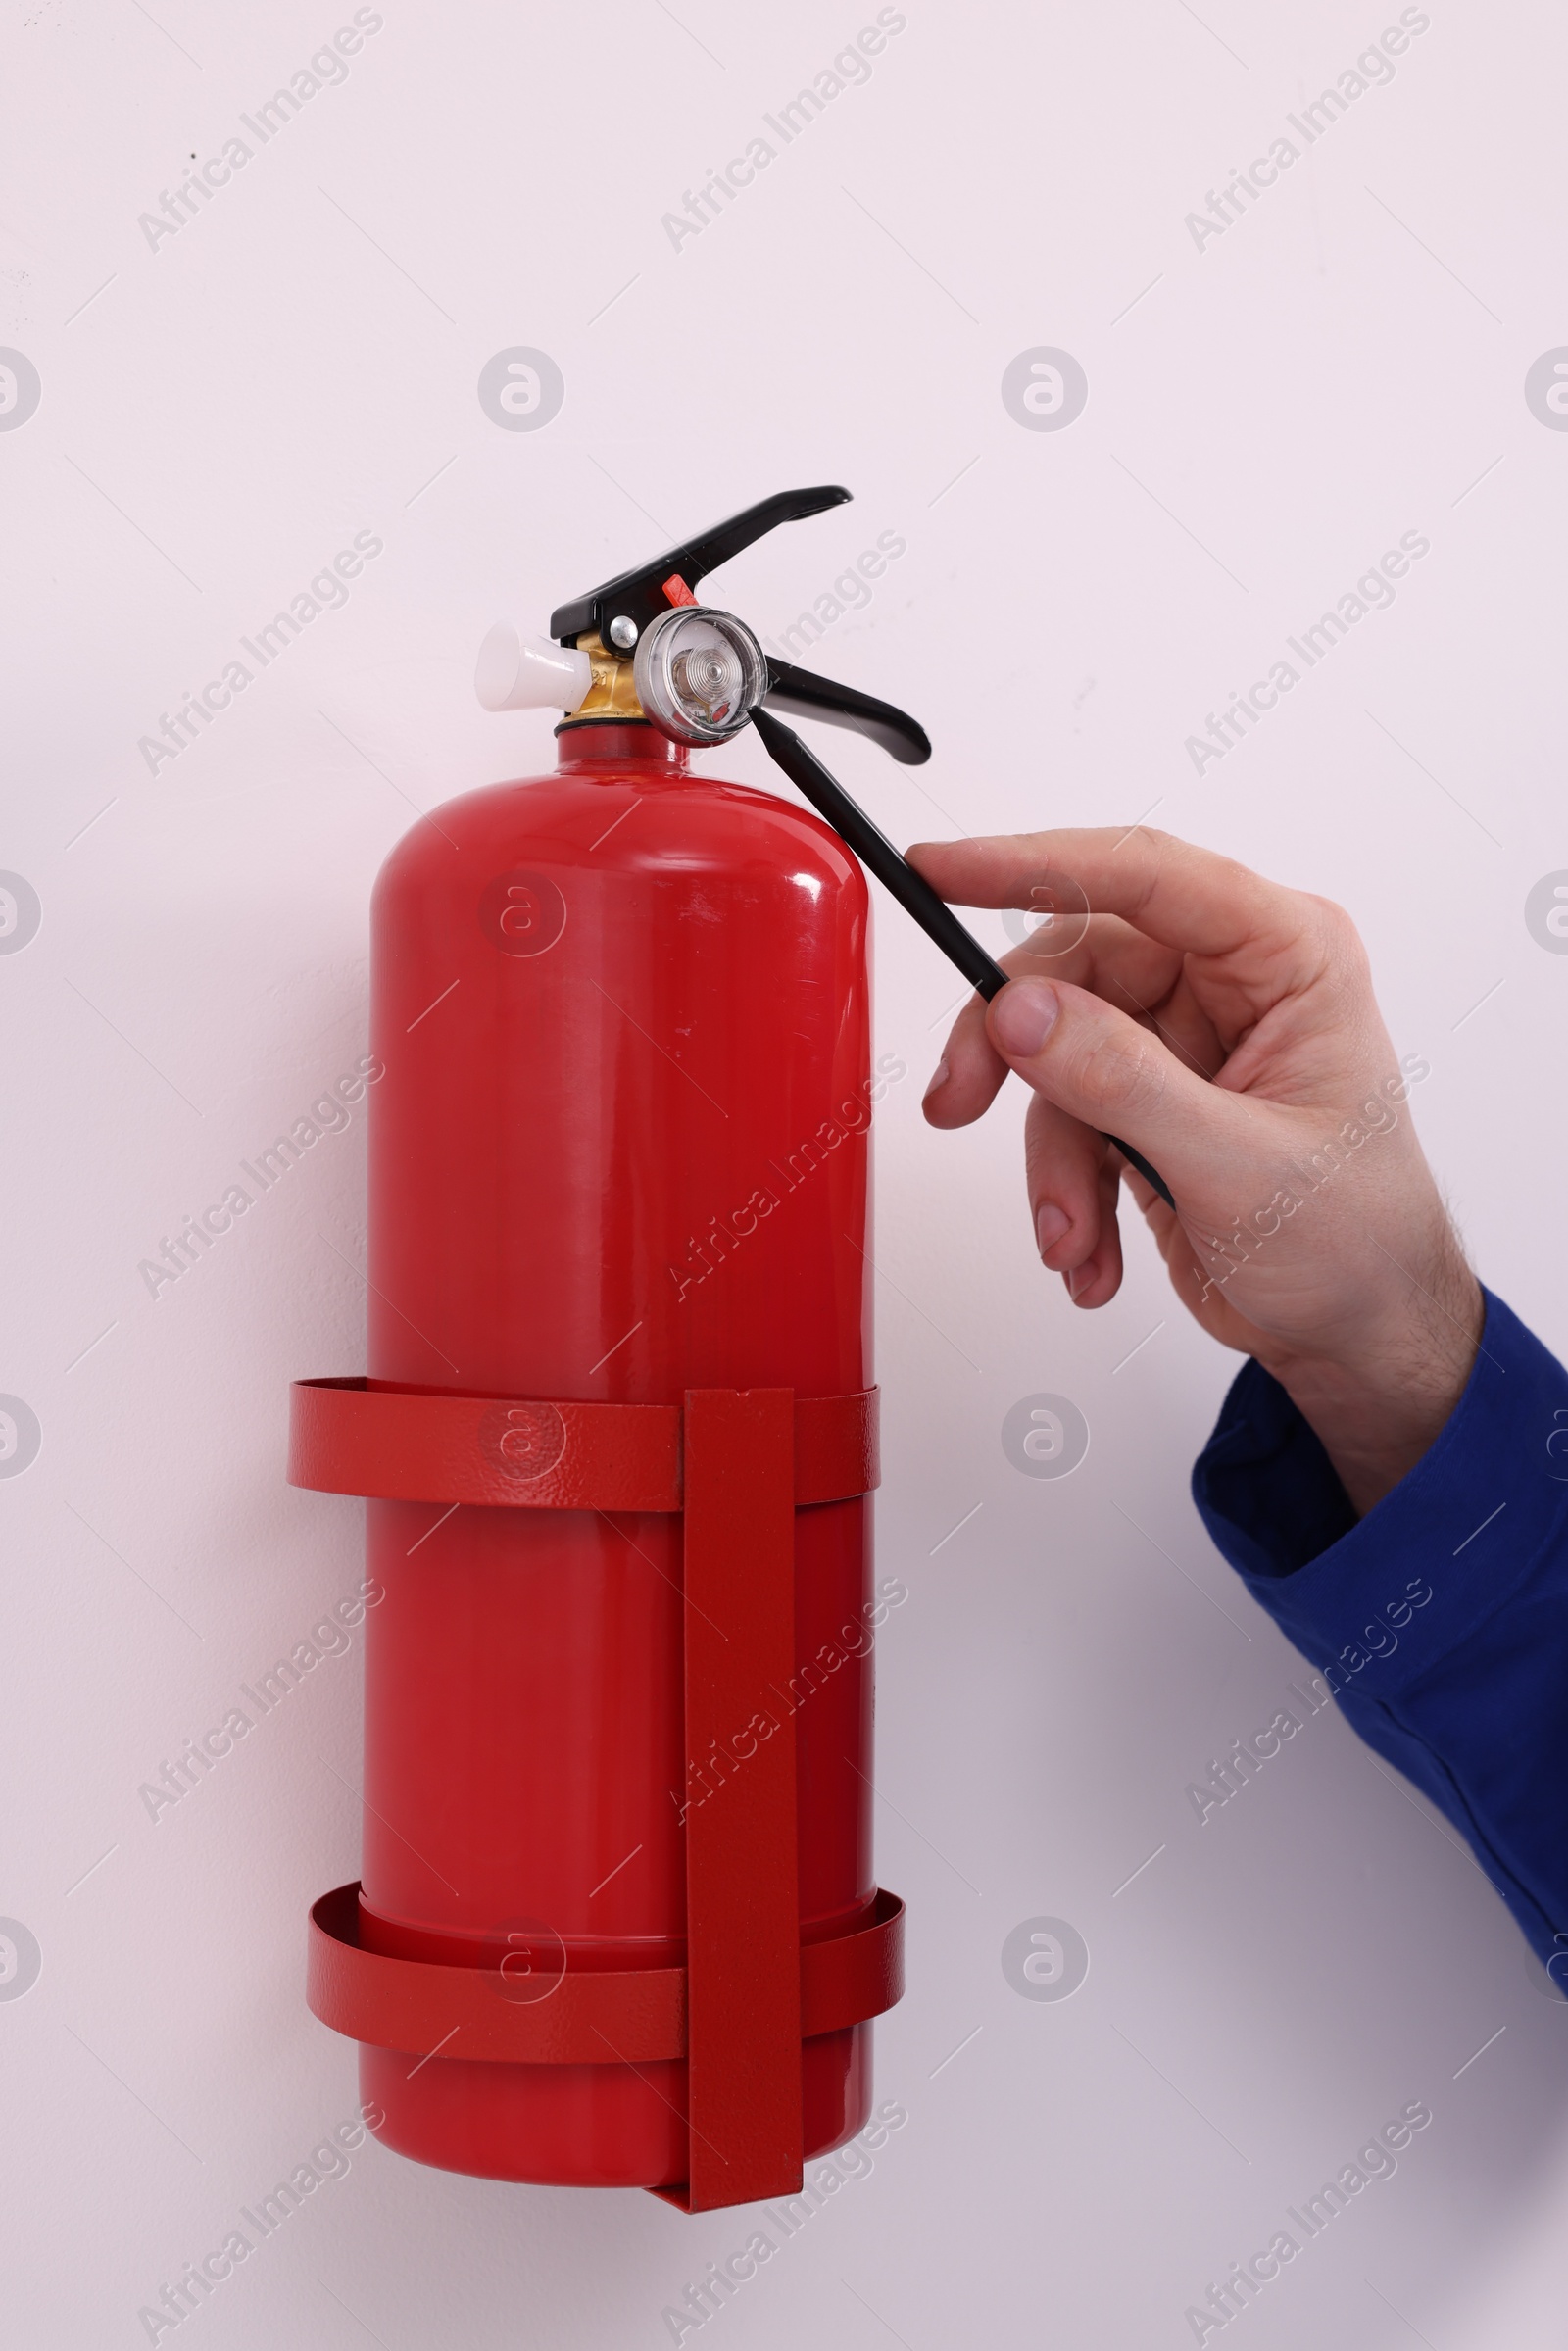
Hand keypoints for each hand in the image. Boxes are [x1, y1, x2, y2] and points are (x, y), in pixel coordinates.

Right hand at [908, 827, 1482, 1514]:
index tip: (944, 869)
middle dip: (1012, 1049)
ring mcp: (1181, 1040)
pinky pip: (1062, 1112)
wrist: (1358, 1335)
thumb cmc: (1355, 1243)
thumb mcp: (1237, 1166)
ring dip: (1050, 1156)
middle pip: (1073, 965)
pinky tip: (1090, 1249)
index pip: (1146, 876)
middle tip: (959, 1100)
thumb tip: (1022, 1011)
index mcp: (1286, 957)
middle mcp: (1230, 982)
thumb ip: (1122, 1081)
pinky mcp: (1144, 1097)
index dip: (1035, 860)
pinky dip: (1064, 1188)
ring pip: (1051, 1047)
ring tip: (1071, 1233)